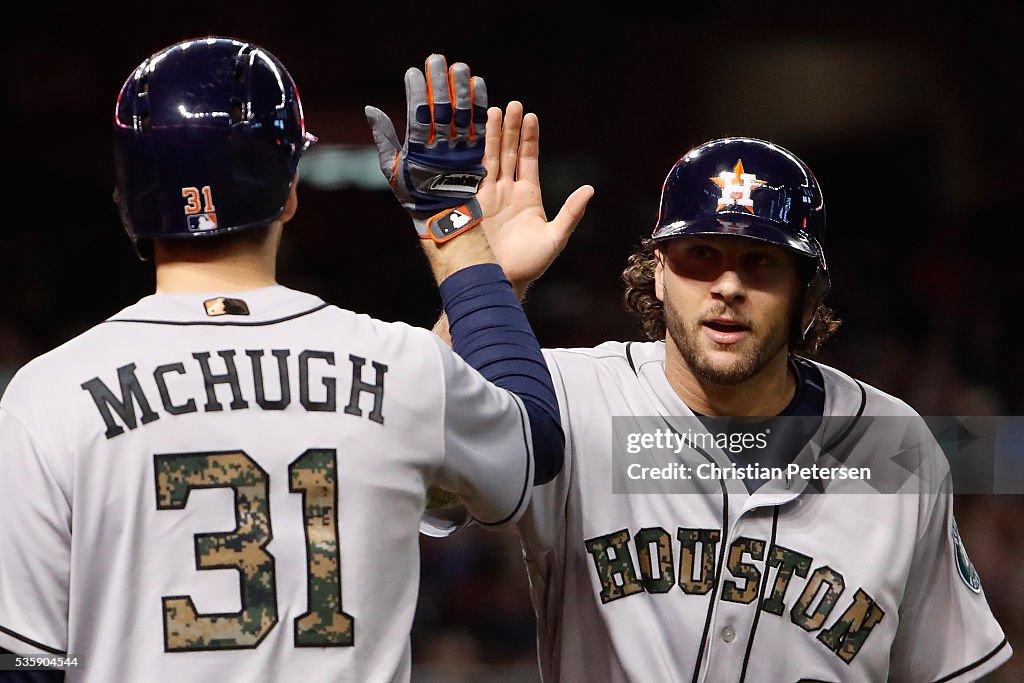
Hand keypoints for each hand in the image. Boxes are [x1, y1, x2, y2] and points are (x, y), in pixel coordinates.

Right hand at [365, 54, 487, 241]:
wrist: (446, 220)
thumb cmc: (415, 194)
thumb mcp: (392, 170)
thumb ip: (383, 138)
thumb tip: (370, 109)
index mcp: (418, 152)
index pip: (417, 115)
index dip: (416, 92)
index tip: (413, 71)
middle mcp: (442, 150)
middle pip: (442, 110)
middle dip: (440, 83)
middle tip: (437, 59)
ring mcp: (462, 153)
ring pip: (464, 115)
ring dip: (462, 89)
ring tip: (460, 67)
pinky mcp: (479, 155)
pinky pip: (481, 127)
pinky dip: (481, 105)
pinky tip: (479, 84)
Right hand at [477, 101, 594, 296]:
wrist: (500, 282)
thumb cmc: (530, 265)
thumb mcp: (555, 238)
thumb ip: (571, 213)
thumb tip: (590, 189)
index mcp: (528, 196)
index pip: (528, 159)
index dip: (529, 138)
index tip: (530, 115)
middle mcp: (507, 192)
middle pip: (508, 153)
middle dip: (509, 128)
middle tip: (511, 104)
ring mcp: (487, 197)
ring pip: (489, 159)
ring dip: (490, 136)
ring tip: (491, 110)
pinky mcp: (470, 205)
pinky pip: (469, 176)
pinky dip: (468, 157)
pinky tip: (466, 138)